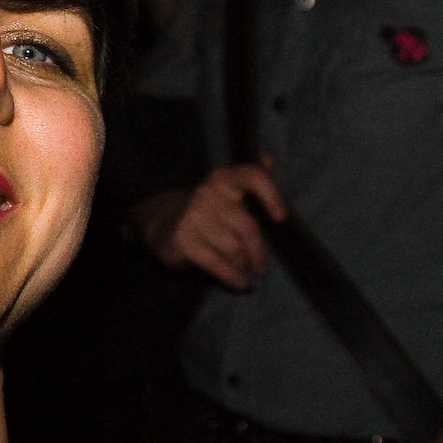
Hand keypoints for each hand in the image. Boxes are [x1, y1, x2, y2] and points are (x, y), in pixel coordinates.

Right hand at [141, 159, 287, 290]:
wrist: (162, 224)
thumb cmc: (206, 211)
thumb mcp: (226, 191)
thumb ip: (250, 177)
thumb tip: (269, 158)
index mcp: (223, 178)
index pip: (252, 176)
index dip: (270, 196)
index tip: (280, 218)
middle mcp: (208, 193)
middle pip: (247, 225)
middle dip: (258, 251)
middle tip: (261, 267)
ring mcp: (193, 215)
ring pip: (233, 247)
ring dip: (243, 264)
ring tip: (245, 270)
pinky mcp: (184, 238)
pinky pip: (215, 262)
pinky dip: (230, 276)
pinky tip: (239, 283)